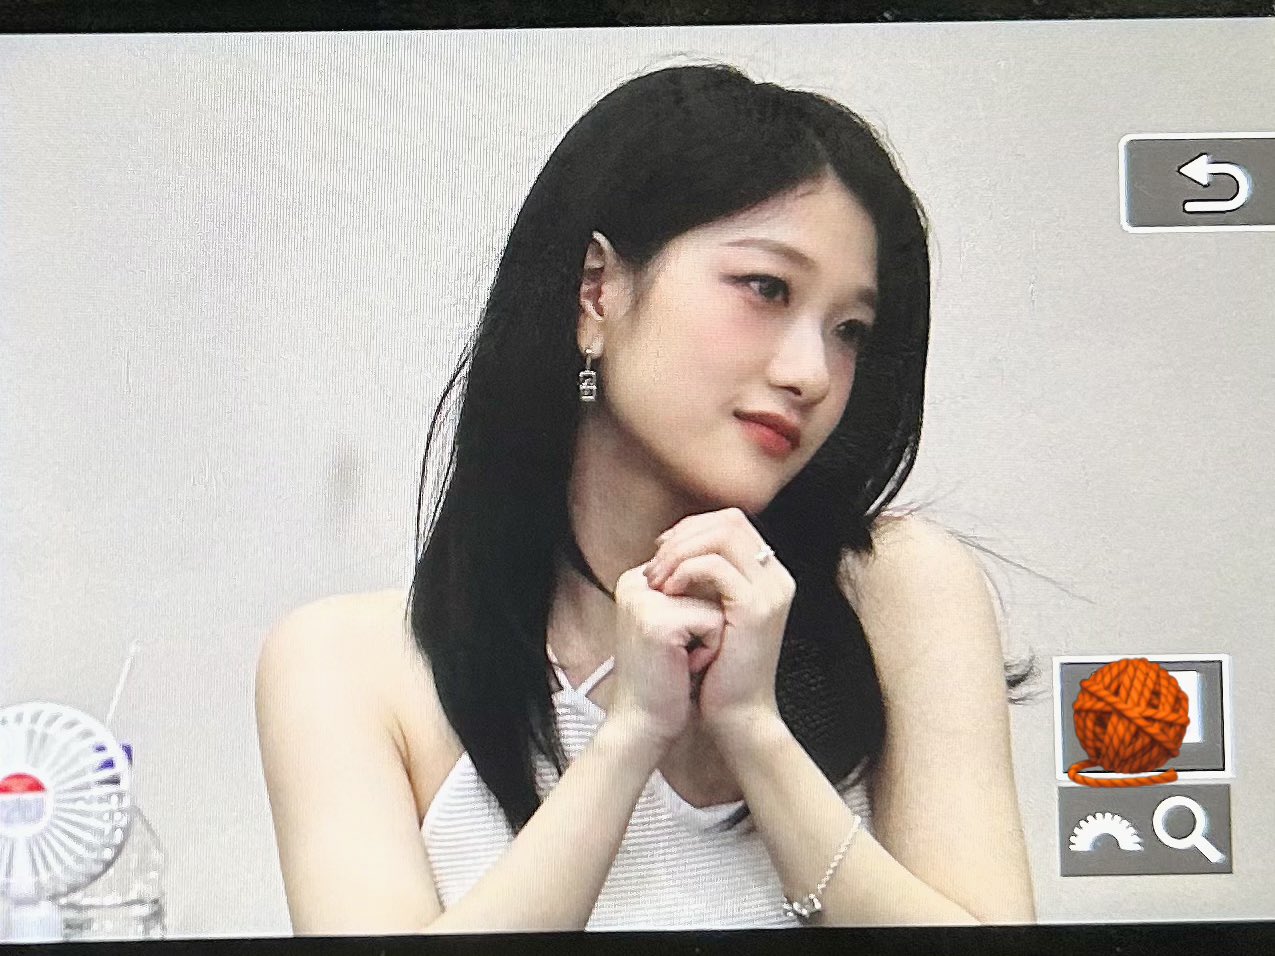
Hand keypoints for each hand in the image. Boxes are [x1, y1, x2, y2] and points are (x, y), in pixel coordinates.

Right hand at [606, 563, 726, 753]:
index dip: (706, 609)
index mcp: (638, 579)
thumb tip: (730, 567)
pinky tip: (685, 668)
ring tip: (684, 659)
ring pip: (715, 600)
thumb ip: (692, 590)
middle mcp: (636, 582)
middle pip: (709, 582)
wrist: (644, 725)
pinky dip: (711, 649)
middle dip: (709, 621)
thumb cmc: (665, 679)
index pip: (698, 569)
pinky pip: (716, 622)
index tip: (683, 643)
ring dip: (712, 635)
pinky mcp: (659, 621)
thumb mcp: (677, 624)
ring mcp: (645, 599)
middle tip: (683, 654)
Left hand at [643, 507, 791, 738]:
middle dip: (684, 535)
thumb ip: (702, 578)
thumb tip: (670, 545)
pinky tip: (668, 592)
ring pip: (723, 536)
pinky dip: (685, 571)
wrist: (737, 715)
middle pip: (730, 520)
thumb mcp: (710, 613)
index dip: (693, 528)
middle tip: (655, 562)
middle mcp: (776, 577)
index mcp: (768, 575)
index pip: (731, 521)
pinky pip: (716, 567)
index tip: (661, 550)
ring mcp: (770, 591)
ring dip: (681, 551)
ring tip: (657, 578)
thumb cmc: (717, 669)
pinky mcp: (756, 609)